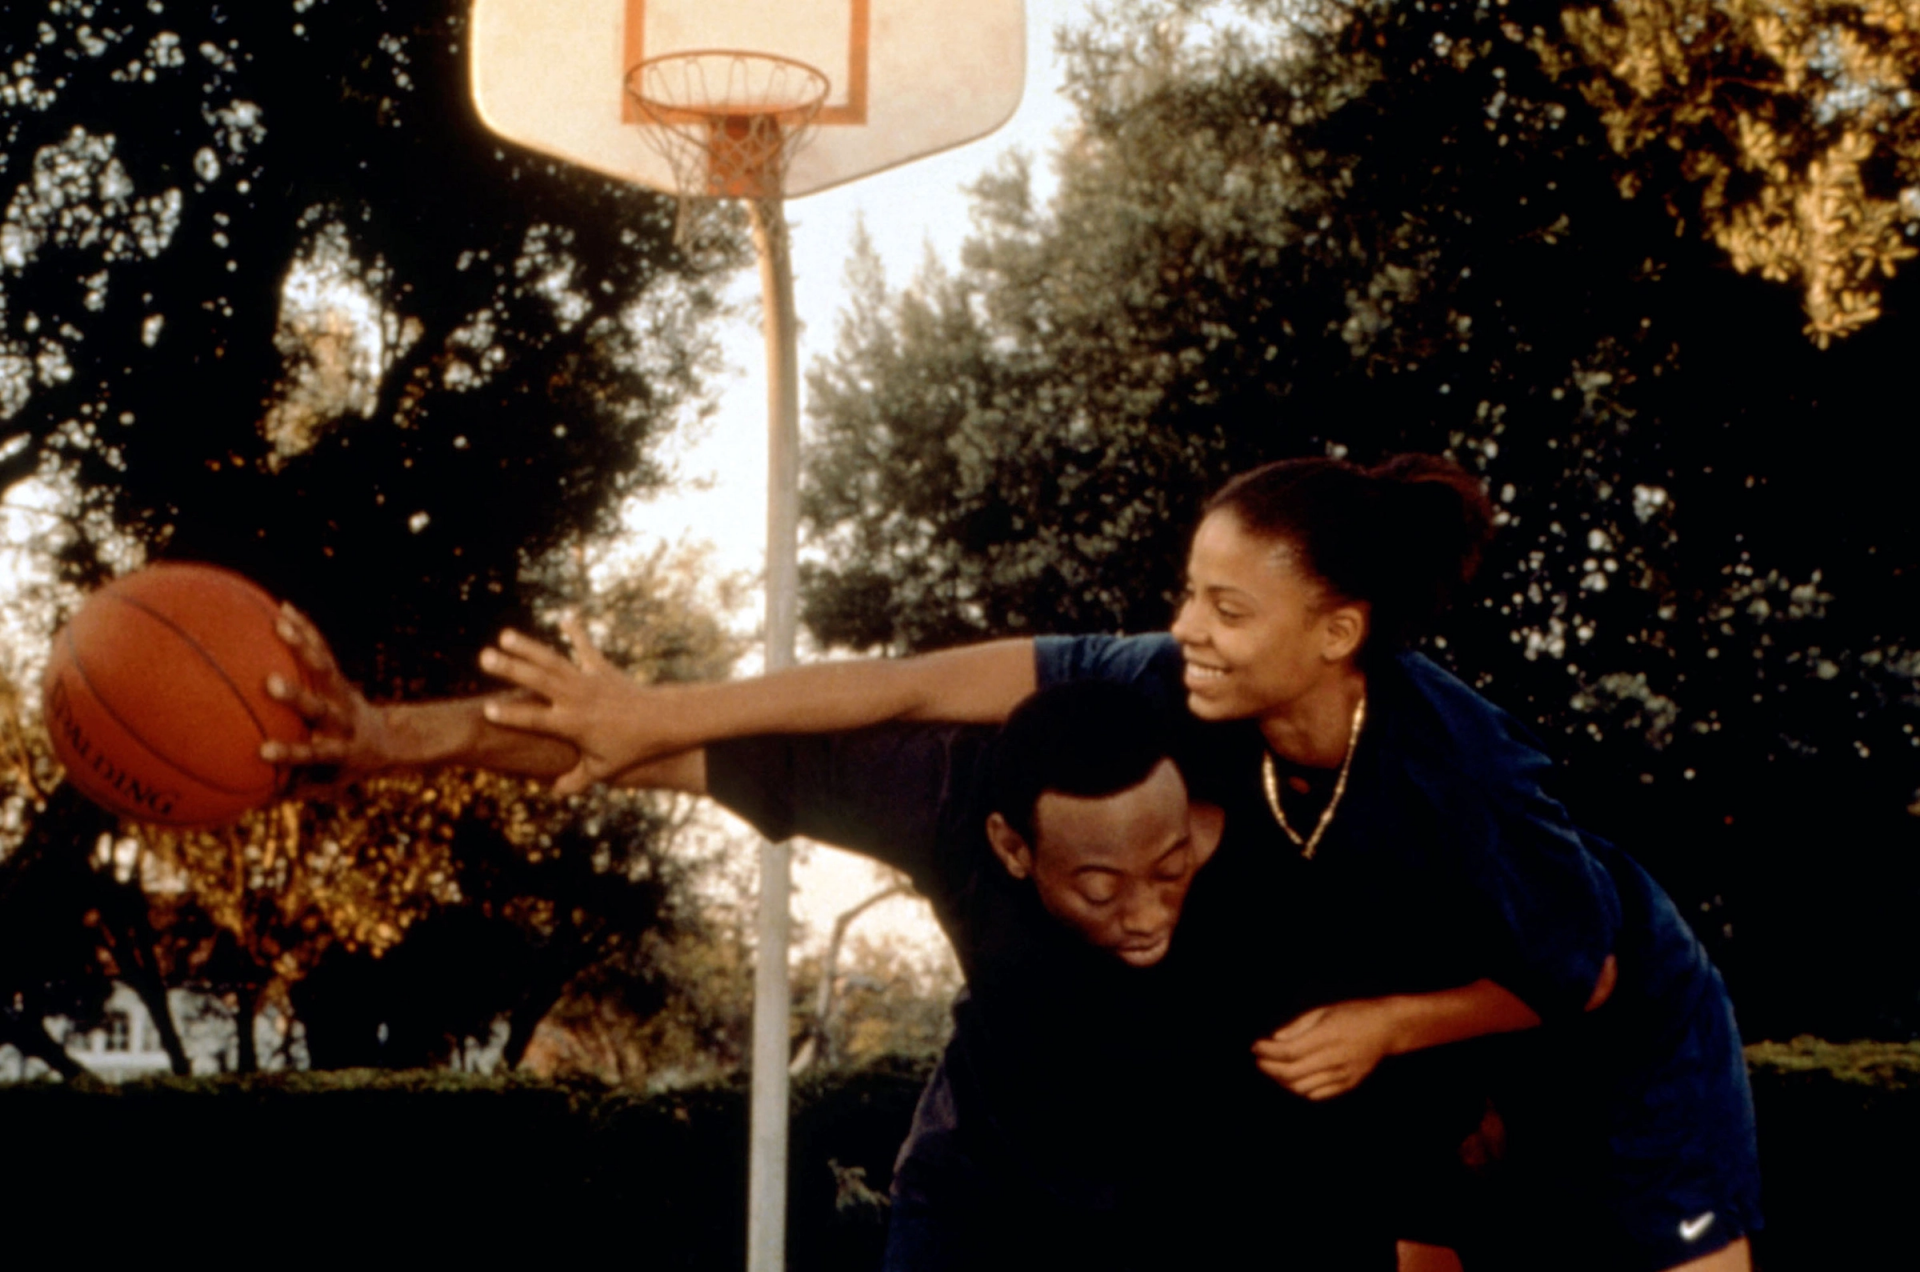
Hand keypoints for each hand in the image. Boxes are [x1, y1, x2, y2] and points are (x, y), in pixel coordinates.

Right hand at [258, 604, 394, 789]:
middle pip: (321, 706)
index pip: (314, 754)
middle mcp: (342, 720)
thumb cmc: (345, 767)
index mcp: (339, 750)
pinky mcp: (339, 677)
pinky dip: (305, 631)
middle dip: (297, 696)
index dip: (290, 753)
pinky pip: (322, 650)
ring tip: (280, 623)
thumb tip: (246, 806)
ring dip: (302, 646)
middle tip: (270, 683)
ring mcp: (342, 695)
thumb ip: (291, 791)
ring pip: (324, 668)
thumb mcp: (326, 784)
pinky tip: (283, 608)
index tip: (262, 752)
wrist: (389, 741)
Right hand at [477, 619, 650, 794]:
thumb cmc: (631, 748)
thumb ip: (577, 780)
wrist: (663, 721)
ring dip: (529, 647)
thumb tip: (555, 790)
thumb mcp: (603, 769)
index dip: (512, 715)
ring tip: (505, 635)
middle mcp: (576, 698)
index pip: (536, 720)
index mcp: (572, 724)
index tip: (487, 709)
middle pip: (539, 681)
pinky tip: (566, 616)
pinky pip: (586, 648)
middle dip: (511, 668)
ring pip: (554, 660)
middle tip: (484, 657)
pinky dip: (576, 633)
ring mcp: (588, 680)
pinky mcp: (601, 668)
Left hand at [1252, 998, 1402, 1100]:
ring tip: (1274, 1069)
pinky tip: (1293, 1078)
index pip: (1289, 1051)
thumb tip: (1275, 1039)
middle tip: (1260, 1060)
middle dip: (1269, 1068)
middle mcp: (1335, 1057)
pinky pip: (1317, 1094)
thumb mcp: (1323, 1011)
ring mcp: (1342, 1074)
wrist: (1387, 1028)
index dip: (1267, 1051)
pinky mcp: (1348, 1084)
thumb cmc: (1353, 1014)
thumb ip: (1298, 1027)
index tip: (1255, 1046)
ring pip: (1302, 1088)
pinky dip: (1300, 1089)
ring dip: (1282, 1081)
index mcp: (1328, 1035)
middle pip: (1292, 1073)